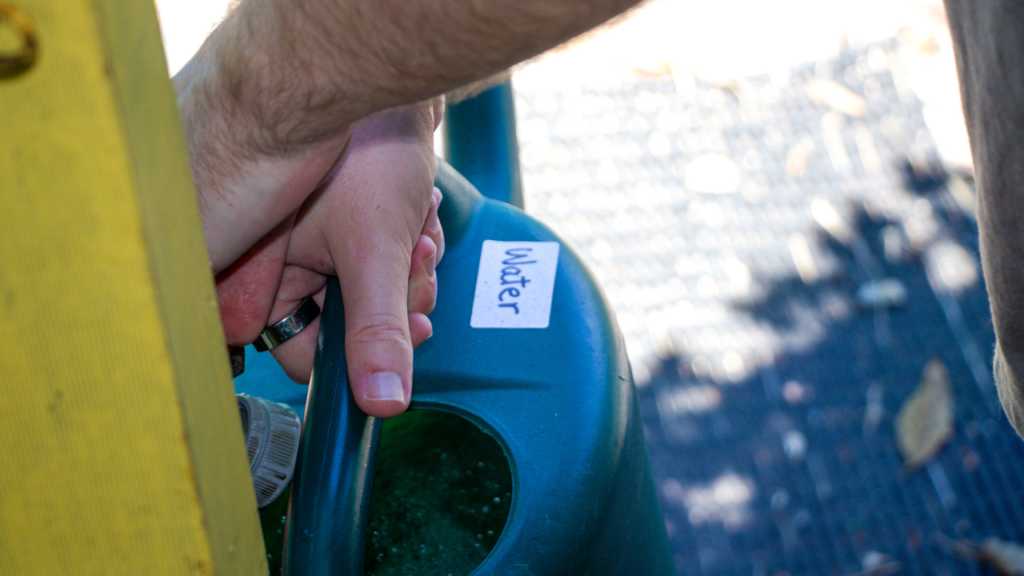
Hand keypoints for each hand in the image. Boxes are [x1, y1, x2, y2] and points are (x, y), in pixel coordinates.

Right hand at [215, 101, 444, 416]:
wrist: (396, 90)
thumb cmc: (367, 154)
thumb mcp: (374, 253)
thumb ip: (376, 331)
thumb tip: (381, 403)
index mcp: (263, 275)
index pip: (300, 354)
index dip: (355, 355)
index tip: (400, 337)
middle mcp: (281, 264)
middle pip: (346, 326)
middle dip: (392, 300)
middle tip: (413, 267)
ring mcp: (315, 246)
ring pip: (372, 297)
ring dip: (406, 272)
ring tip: (414, 232)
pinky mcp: (346, 228)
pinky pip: (382, 265)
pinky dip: (406, 248)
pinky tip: (417, 218)